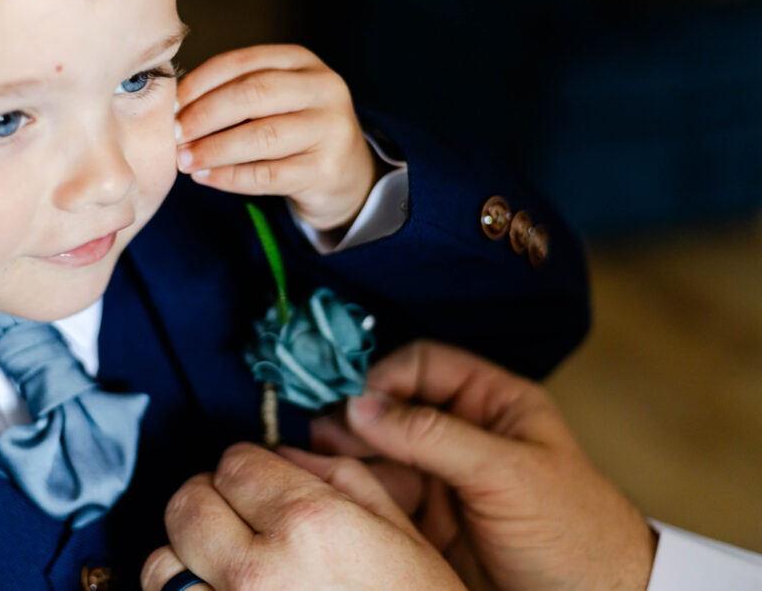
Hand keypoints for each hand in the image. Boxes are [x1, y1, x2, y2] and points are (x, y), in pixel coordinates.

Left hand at [141, 442, 464, 589]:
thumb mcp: (399, 534)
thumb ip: (336, 478)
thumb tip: (282, 456)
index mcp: (309, 524)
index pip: (233, 462)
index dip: (247, 468)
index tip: (258, 483)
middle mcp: (257, 571)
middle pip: (186, 503)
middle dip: (209, 501)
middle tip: (237, 517)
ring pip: (161, 564)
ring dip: (187, 558)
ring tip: (224, 568)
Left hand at [175, 45, 377, 230]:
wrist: (348, 174)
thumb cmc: (296, 131)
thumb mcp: (278, 98)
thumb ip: (237, 93)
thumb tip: (176, 108)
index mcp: (302, 62)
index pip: (241, 63)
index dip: (200, 82)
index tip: (171, 104)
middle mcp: (323, 89)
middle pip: (253, 94)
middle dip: (205, 114)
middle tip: (174, 134)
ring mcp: (329, 130)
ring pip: (261, 136)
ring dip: (214, 149)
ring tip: (184, 160)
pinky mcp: (325, 170)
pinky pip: (268, 174)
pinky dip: (230, 177)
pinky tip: (206, 178)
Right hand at [312, 341, 658, 590]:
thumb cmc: (576, 535)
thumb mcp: (507, 474)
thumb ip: (432, 435)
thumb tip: (362, 405)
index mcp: (494, 404)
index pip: (424, 366)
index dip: (385, 377)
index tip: (352, 402)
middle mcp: (464, 433)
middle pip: (393, 408)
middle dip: (358, 418)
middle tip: (323, 435)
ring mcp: (443, 478)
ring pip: (380, 453)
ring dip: (350, 457)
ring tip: (325, 466)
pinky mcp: (428, 521)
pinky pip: (382, 495)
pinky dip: (358, 493)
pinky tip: (341, 495)